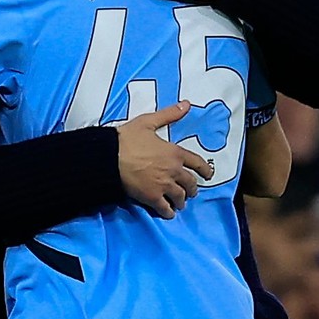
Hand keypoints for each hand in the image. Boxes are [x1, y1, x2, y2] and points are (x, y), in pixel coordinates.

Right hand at [115, 102, 213, 217]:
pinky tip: (169, 213)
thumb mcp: (149, 122)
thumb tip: (186, 104)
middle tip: (191, 192)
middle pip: (190, 183)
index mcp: (175, 153)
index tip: (208, 175)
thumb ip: (169, 114)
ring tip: (180, 203)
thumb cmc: (127, 138)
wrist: (109, 157)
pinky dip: (168, 212)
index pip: (197, 163)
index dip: (205, 170)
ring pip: (180, 197)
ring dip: (181, 201)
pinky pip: (165, 208)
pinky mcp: (151, 197)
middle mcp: (173, 171)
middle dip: (192, 189)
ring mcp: (163, 186)